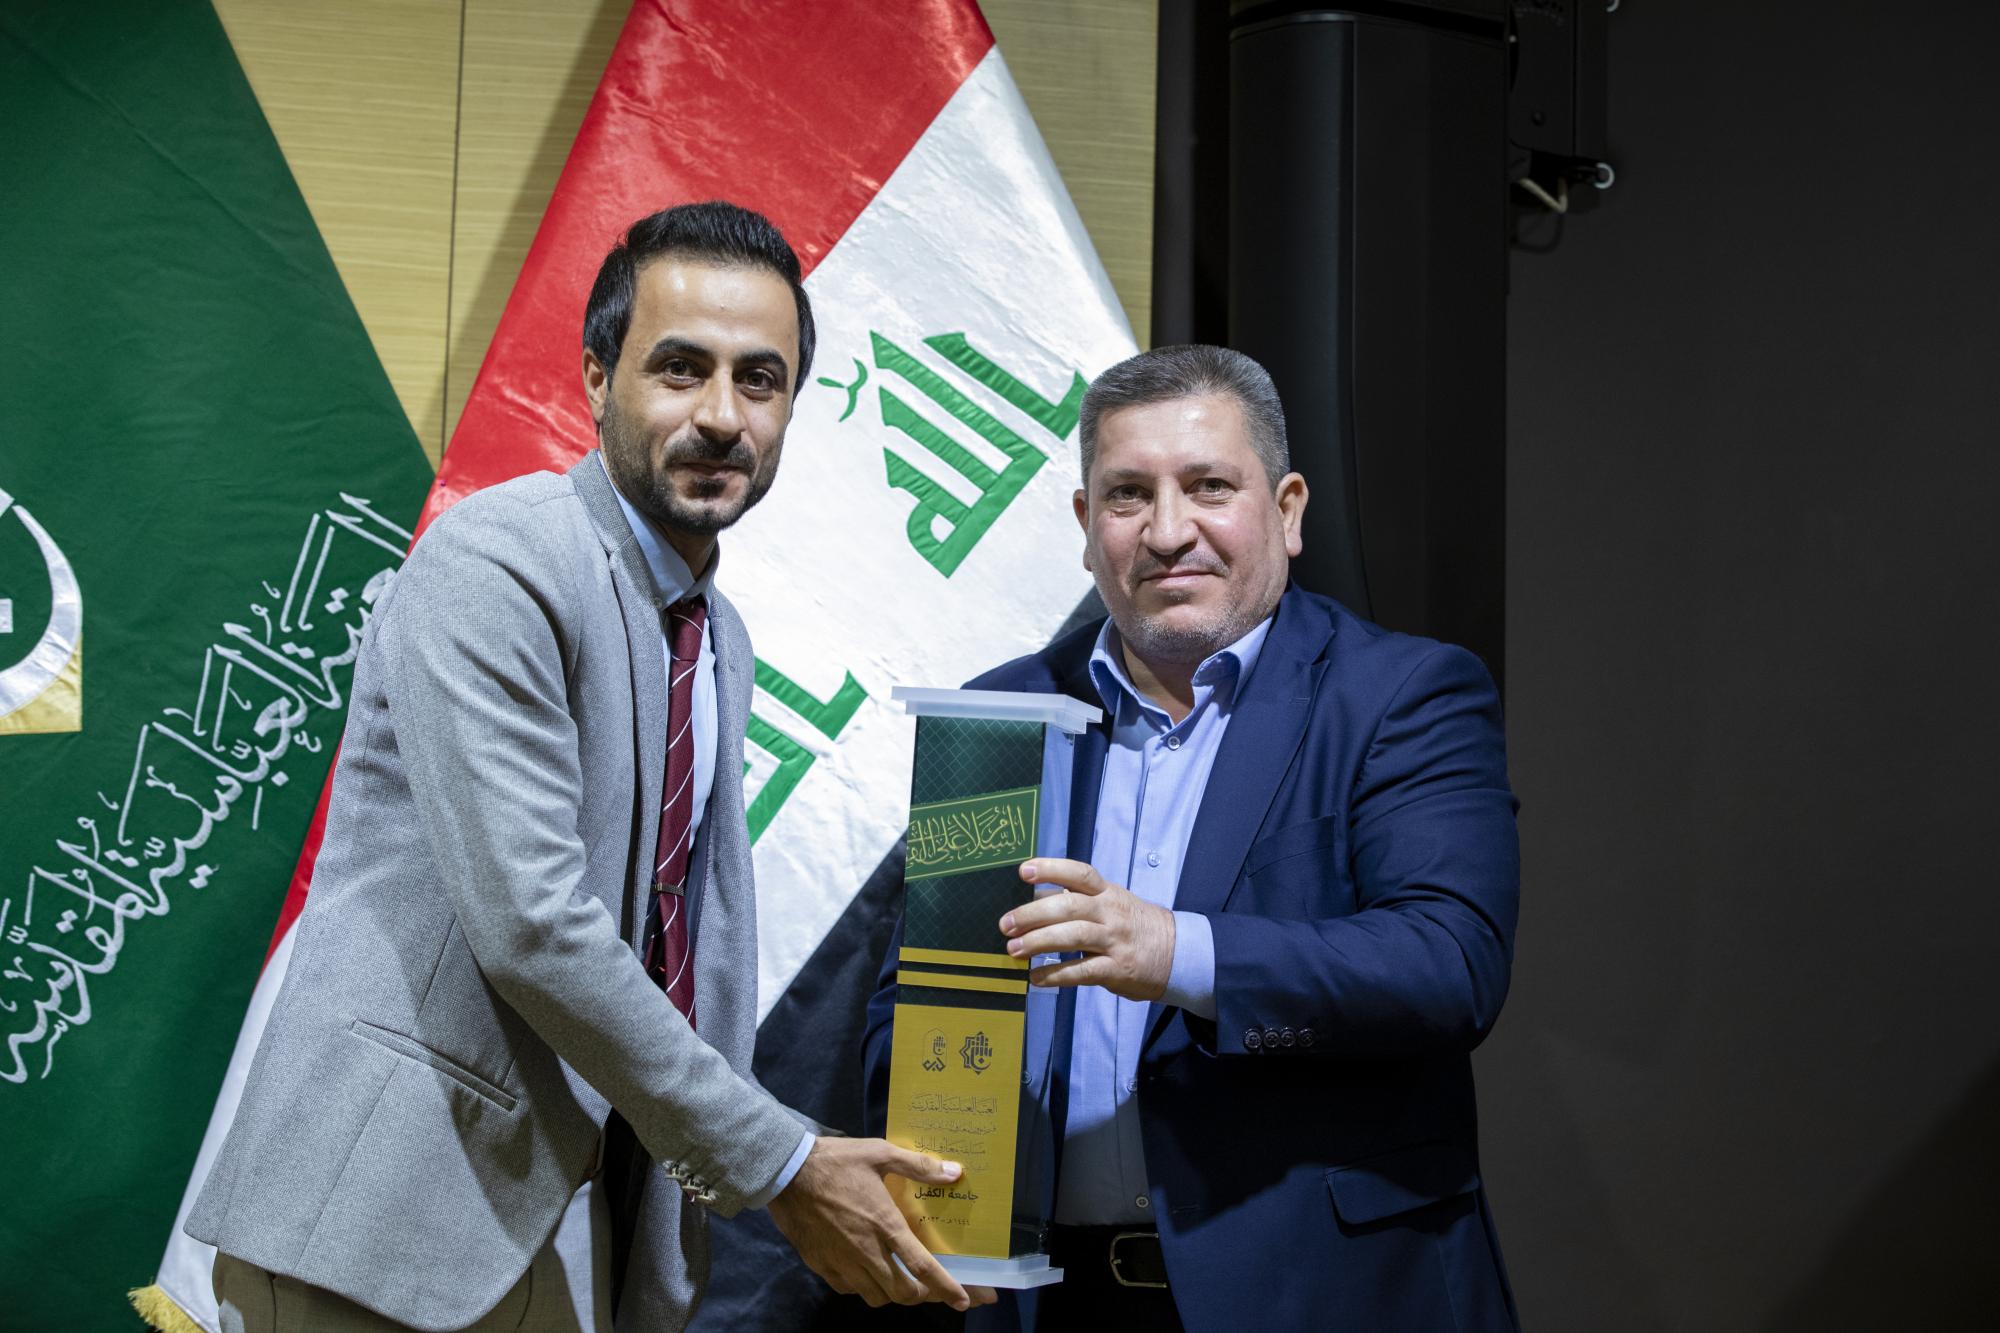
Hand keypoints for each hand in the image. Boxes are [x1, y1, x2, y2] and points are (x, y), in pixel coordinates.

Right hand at [766, 1137, 995, 1310]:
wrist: (786, 1172)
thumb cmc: (836, 1161)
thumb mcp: (879, 1153)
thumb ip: (918, 1166)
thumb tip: (955, 1173)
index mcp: (885, 1224)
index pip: (923, 1267)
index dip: (947, 1288)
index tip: (964, 1300)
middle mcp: (866, 1251)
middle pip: (902, 1293)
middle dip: (923, 1296)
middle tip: (930, 1287)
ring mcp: (842, 1262)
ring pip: (876, 1297)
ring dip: (893, 1294)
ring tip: (900, 1280)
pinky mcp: (821, 1266)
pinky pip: (849, 1290)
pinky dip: (863, 1288)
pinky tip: (866, 1273)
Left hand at [1001, 858, 1176, 1000]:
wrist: (1178, 953)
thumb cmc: (1135, 926)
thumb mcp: (1113, 903)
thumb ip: (1080, 900)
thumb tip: (1036, 900)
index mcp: (1107, 893)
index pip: (1079, 873)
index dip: (1051, 869)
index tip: (1024, 871)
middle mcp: (1110, 913)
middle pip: (1069, 906)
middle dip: (1032, 914)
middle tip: (1006, 924)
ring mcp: (1114, 941)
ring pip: (1073, 936)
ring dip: (1039, 942)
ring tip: (1014, 949)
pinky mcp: (1117, 970)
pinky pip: (1082, 972)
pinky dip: (1056, 975)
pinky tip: (1036, 978)